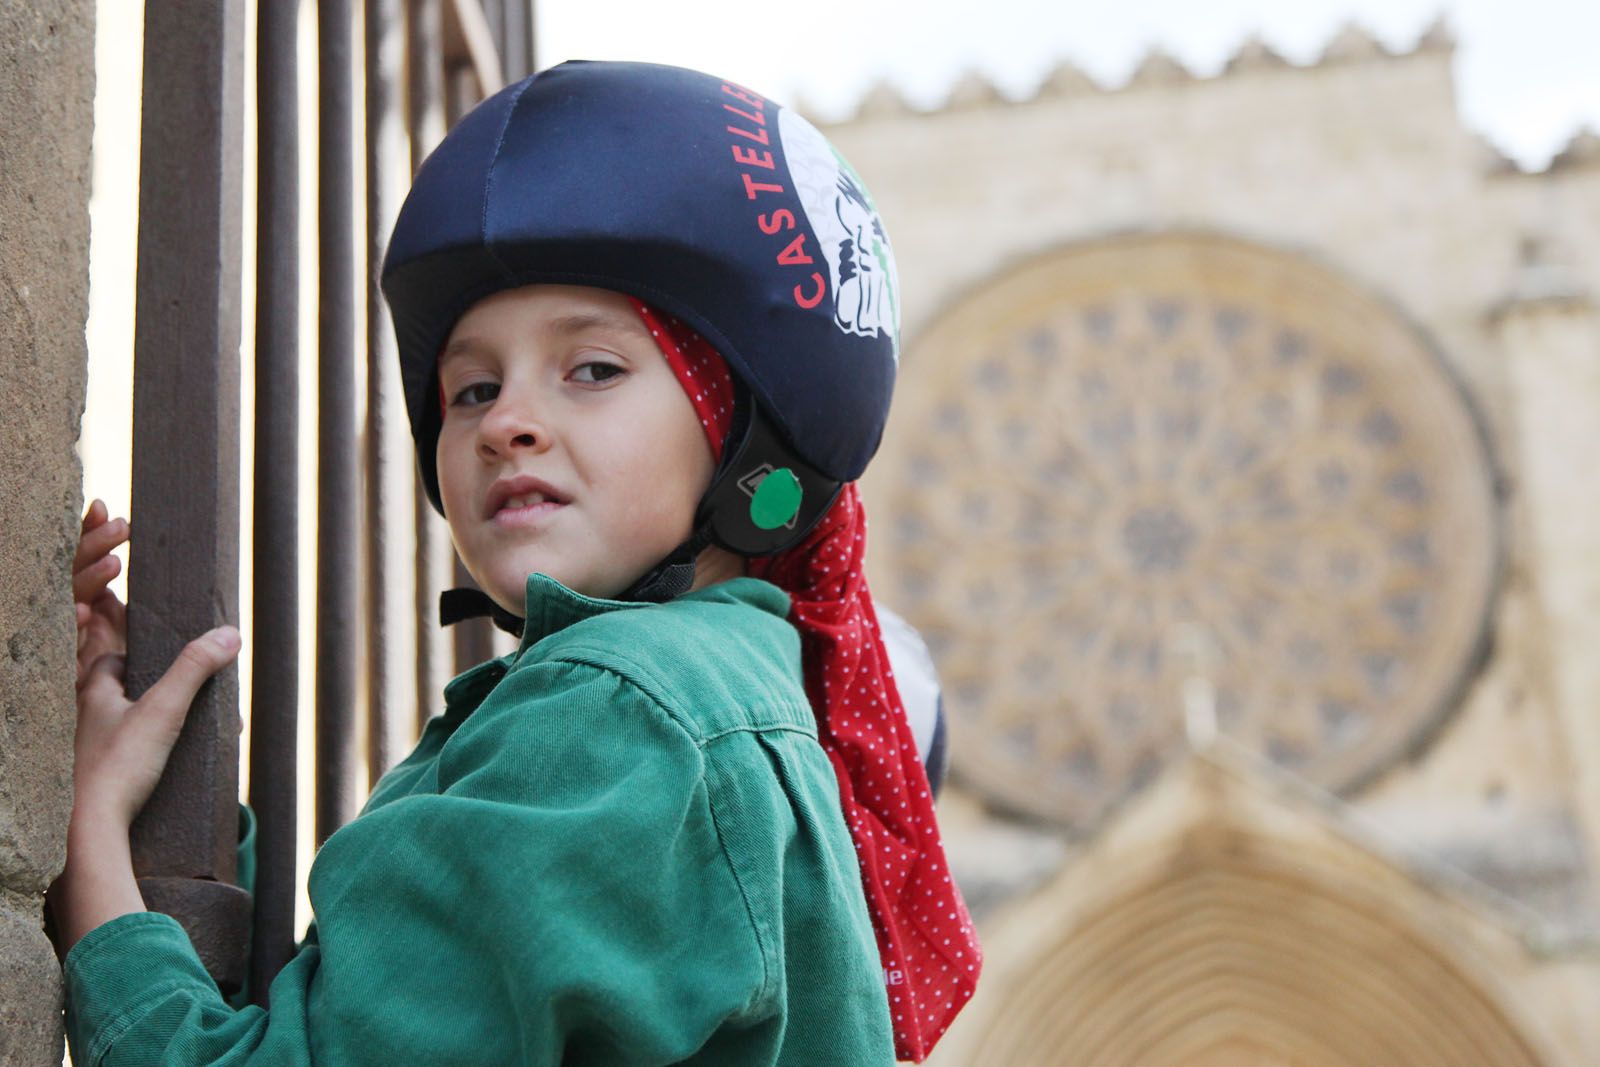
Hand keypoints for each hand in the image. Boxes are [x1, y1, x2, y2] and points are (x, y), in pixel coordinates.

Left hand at [50, 502, 243, 953]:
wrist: (85, 826)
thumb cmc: (114, 772)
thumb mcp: (163, 714)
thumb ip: (196, 669)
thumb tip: (231, 633)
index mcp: (84, 666)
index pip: (93, 597)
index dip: (99, 555)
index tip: (113, 519)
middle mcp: (73, 678)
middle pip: (78, 606)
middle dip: (91, 560)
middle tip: (107, 521)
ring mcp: (75, 700)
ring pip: (79, 637)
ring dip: (96, 599)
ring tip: (112, 570)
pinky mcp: (87, 724)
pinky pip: (87, 666)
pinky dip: (98, 639)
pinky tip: (114, 641)